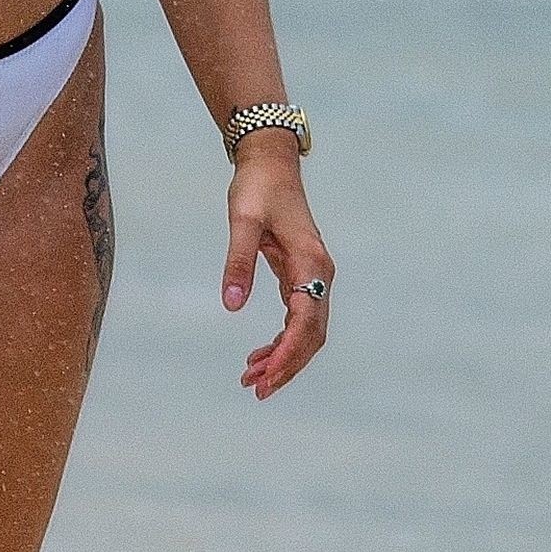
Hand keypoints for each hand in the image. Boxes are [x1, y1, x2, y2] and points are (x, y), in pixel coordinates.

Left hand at [220, 133, 333, 398]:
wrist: (270, 162)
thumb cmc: (257, 187)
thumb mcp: (241, 221)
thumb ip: (237, 262)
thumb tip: (231, 304)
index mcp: (311, 263)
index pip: (305, 321)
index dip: (288, 353)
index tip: (266, 376)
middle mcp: (319, 273)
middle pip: (312, 335)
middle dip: (287, 365)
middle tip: (255, 389)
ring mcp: (313, 275)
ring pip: (307, 330)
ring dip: (284, 357)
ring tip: (253, 379)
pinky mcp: (302, 273)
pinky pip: (298, 317)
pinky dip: (282, 339)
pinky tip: (260, 354)